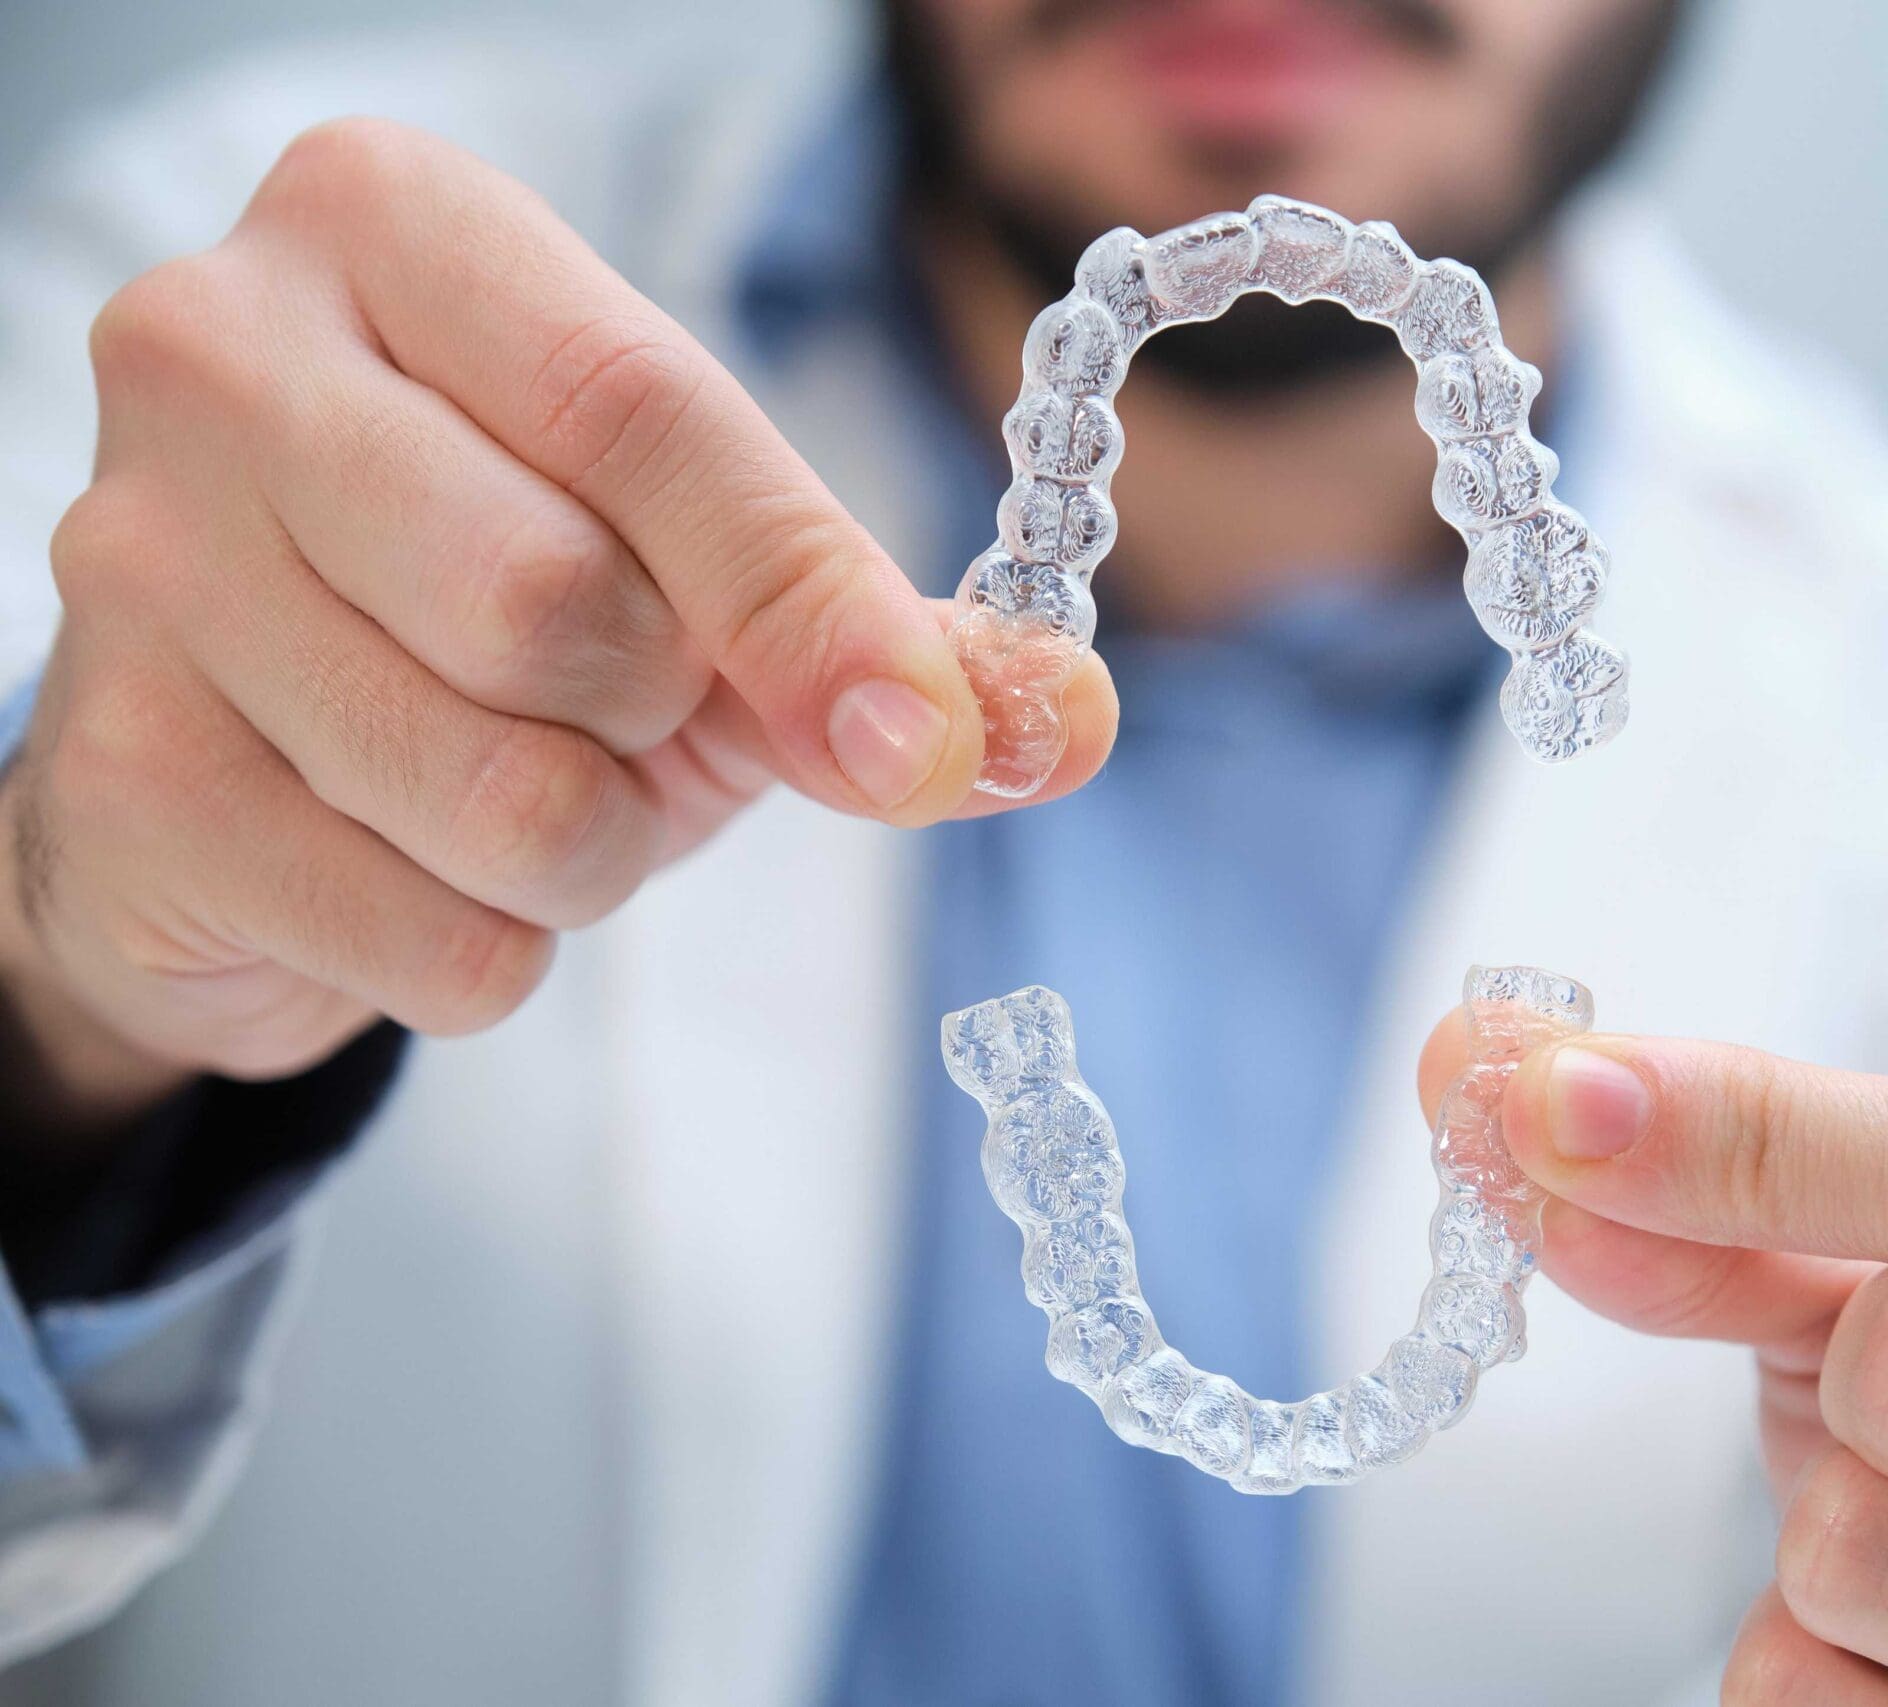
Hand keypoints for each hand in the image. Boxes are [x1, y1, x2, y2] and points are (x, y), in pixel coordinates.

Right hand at [0, 117, 1115, 1130]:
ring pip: (500, 795)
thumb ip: (875, 631)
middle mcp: (219, 355)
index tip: (933, 738)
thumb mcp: (699, 582)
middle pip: (556, 604)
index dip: (807, 597)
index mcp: (390, 231)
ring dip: (588, 850)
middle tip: (622, 711)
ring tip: (523, 789)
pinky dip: (496, 948)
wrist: (250, 765)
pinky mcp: (116, 778)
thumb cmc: (495, 618)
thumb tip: (1057, 725)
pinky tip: (411, 865)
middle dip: (657, 719)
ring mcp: (135, 566)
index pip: (644, 408)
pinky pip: (431, 938)